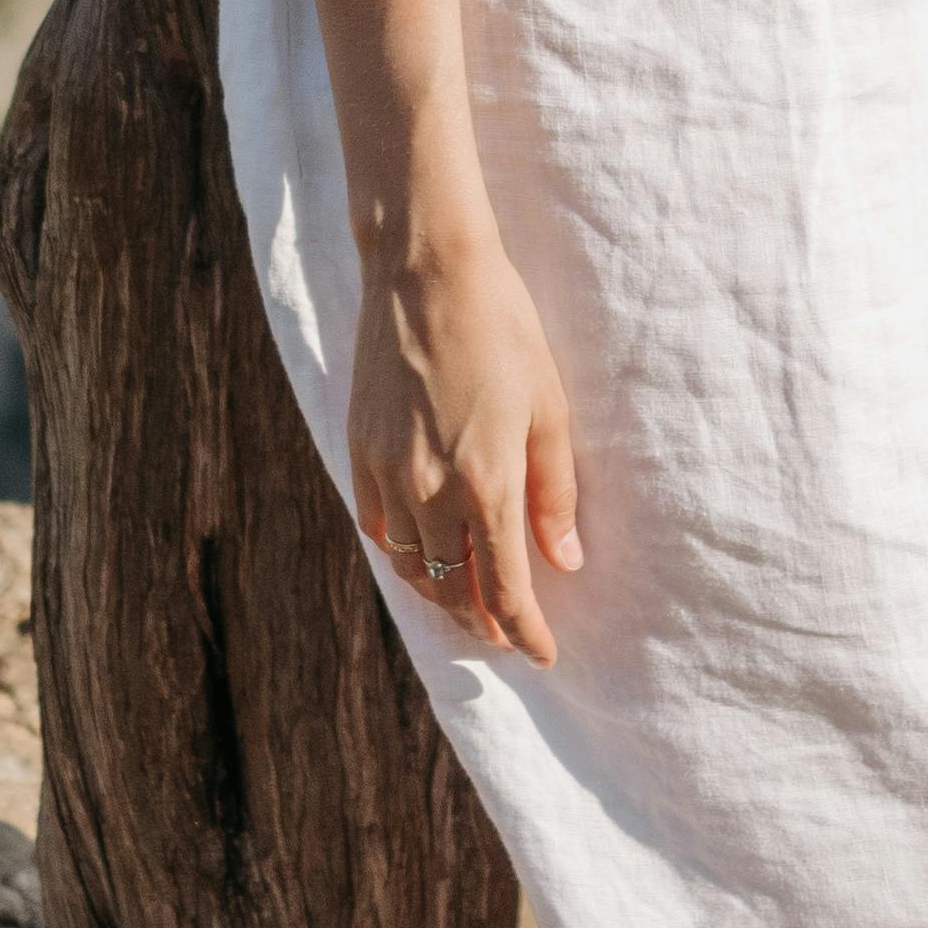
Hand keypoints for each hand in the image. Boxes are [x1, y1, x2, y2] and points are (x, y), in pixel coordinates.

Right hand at [347, 227, 582, 665]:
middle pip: (453, 589)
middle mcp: (430, 490)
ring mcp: (388, 474)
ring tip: (468, 603)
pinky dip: (405, 553)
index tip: (543, 654)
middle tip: (507, 635)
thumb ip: (554, 493)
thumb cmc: (502, 329)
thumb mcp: (549, 410)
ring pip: (413, 566)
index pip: (505, 588)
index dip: (525, 631)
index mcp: (486, 483)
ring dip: (442, 593)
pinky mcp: (361, 452)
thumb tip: (566, 560)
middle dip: (483, 622)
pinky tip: (424, 554)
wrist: (425, 272)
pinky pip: (380, 529)